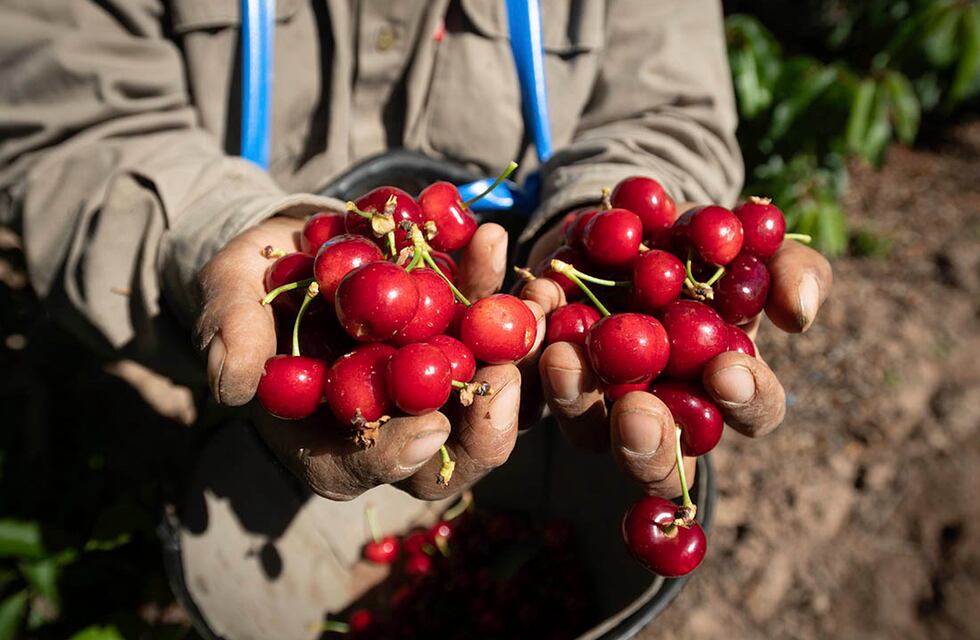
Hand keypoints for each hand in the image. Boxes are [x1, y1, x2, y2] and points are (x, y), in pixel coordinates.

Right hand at [196, 214, 536, 499]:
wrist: (293, 243)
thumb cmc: (252, 283)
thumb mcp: (229, 296)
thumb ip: (229, 332)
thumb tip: (234, 383)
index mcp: (329, 437)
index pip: (367, 467)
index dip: (400, 456)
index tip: (431, 428)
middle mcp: (393, 419)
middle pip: (452, 453)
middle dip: (487, 423)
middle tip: (507, 376)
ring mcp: (435, 380)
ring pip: (490, 392)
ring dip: (520, 355)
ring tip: (535, 303)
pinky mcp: (462, 336)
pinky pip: (497, 332)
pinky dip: (510, 300)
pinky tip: (514, 260)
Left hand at [520, 212, 832, 496]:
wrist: (627, 221)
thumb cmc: (704, 246)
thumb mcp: (752, 246)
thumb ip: (788, 272)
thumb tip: (796, 314)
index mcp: (724, 388)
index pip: (750, 413)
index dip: (745, 400)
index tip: (728, 370)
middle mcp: (663, 411)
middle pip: (657, 461)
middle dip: (647, 444)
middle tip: (637, 411)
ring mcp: (601, 402)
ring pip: (587, 430)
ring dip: (574, 400)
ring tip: (562, 356)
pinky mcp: (549, 376)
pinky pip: (532, 381)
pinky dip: (527, 352)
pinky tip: (535, 305)